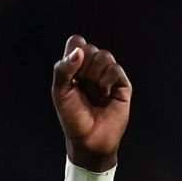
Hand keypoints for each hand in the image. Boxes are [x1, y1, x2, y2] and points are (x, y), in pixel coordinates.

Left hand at [51, 35, 131, 171]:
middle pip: (90, 48)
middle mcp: (92, 68)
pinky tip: (103, 96)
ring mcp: (108, 75)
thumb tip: (79, 50)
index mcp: (75, 67)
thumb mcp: (60, 93)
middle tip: (81, 88)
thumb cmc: (72, 117)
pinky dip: (105, 82)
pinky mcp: (121, 83)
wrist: (88, 139)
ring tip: (93, 94)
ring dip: (94, 77)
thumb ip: (63, 70)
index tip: (70, 71)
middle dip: (82, 69)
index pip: (76, 41)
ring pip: (104, 56)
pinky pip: (114, 69)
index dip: (73, 52)